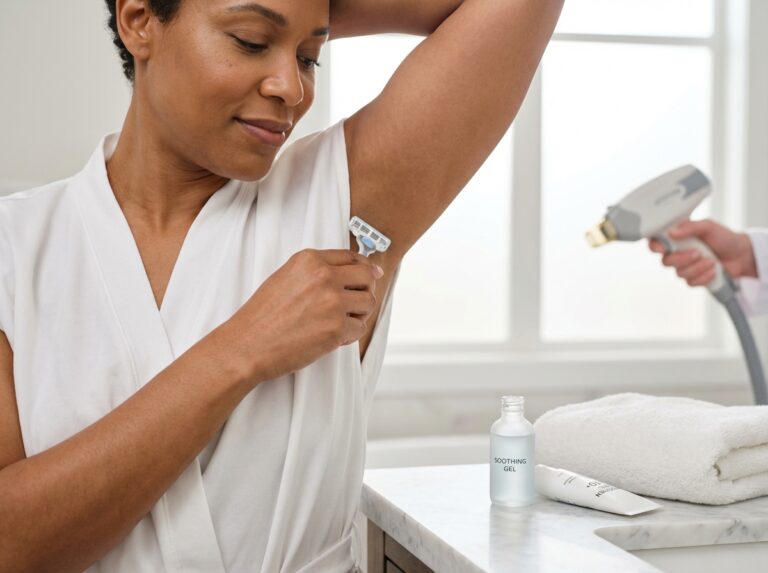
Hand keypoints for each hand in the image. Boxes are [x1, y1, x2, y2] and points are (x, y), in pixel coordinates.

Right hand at [223, 249, 382, 382]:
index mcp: (309, 260)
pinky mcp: (337, 328)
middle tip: (356, 303)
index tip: (373, 274)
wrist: (247, 345)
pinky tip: (332, 337)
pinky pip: (360, 328)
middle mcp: (323, 276)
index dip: (365, 267)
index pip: (351, 256)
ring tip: (339, 322)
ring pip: (369, 302)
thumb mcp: (286, 277)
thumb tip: (354, 270)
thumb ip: (316, 271)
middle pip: (367, 276)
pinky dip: (350, 335)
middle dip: (365, 290)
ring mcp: (332, 301)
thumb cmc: (263, 316)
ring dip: (359, 313)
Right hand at [648, 219, 756, 286]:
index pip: (656, 242)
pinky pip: (689, 282)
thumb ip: (690, 227)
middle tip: (698, 253)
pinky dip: (703, 277)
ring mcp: (684, 266)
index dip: (655, 246)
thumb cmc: (724, 238)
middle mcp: (677, 252)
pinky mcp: (693, 278)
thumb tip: (672, 233)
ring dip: (697, 268)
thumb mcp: (708, 226)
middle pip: (666, 262)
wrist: (741, 255)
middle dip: (682, 259)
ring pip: (679, 273)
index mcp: (677, 237)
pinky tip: (713, 271)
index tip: (663, 249)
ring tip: (712, 261)